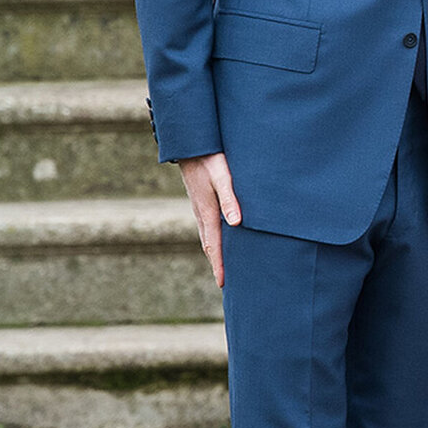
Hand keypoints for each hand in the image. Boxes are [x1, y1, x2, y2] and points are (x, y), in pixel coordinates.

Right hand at [178, 152, 240, 287]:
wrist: (190, 143)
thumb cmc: (209, 158)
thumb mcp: (222, 177)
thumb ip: (230, 199)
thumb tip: (237, 224)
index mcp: (207, 212)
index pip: (214, 245)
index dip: (219, 265)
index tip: (223, 284)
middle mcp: (202, 213)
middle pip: (209, 245)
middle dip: (217, 264)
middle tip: (224, 283)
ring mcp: (199, 207)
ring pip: (208, 235)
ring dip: (215, 252)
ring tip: (222, 266)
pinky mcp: (201, 199)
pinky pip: (207, 225)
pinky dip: (213, 238)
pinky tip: (219, 237)